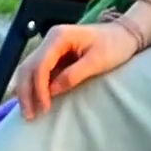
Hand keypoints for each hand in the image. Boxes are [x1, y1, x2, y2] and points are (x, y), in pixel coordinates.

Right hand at [10, 14, 150, 115]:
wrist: (124, 34)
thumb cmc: (114, 45)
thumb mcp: (97, 61)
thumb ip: (74, 74)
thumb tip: (52, 91)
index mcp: (59, 37)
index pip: (41, 64)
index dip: (39, 88)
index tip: (45, 108)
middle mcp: (50, 39)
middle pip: (28, 67)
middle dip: (26, 92)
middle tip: (29, 116)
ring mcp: (50, 46)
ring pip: (29, 69)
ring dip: (26, 91)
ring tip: (29, 113)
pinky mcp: (54, 55)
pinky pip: (37, 71)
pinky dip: (33, 87)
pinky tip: (34, 101)